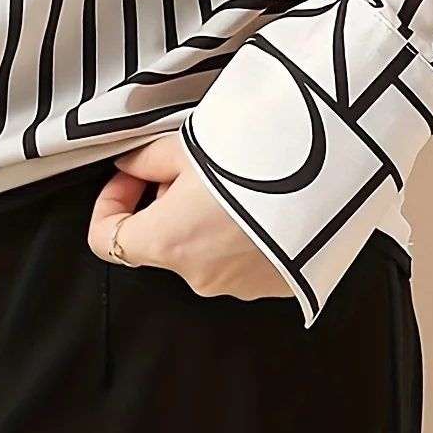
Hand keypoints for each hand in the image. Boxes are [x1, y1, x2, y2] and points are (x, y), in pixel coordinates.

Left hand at [87, 132, 298, 301]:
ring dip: (205, 220)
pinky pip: (241, 260)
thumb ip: (148, 160)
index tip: (129, 179)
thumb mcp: (190, 146)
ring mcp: (237, 285)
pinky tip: (259, 202)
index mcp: (167, 241)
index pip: (105, 240)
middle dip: (166, 204)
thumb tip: (131, 164)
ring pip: (202, 250)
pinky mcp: (273, 285)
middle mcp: (198, 274)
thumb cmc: (258, 161)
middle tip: (191, 167)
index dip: (109, 205)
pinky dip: (241, 236)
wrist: (327, 178)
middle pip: (160, 240)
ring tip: (234, 180)